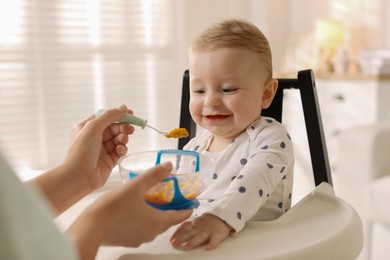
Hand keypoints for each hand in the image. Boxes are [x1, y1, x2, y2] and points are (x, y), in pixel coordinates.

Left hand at [65, 104, 133, 189]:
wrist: (78, 177)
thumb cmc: (81, 151)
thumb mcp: (93, 128)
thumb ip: (109, 116)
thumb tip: (123, 107)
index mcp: (86, 128)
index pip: (105, 117)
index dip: (118, 114)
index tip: (131, 113)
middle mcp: (94, 138)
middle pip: (113, 128)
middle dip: (122, 127)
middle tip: (130, 129)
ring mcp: (101, 150)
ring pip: (118, 139)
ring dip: (123, 138)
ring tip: (124, 140)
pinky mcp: (108, 161)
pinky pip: (119, 151)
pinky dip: (122, 149)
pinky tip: (120, 150)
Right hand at [67, 162, 192, 259]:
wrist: (90, 229)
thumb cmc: (113, 208)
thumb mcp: (135, 186)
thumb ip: (153, 175)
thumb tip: (169, 166)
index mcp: (157, 221)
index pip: (180, 216)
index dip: (187, 208)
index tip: (192, 202)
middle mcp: (151, 233)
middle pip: (168, 221)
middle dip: (172, 209)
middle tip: (174, 197)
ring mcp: (139, 238)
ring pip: (154, 225)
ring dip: (157, 214)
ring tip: (155, 200)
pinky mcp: (128, 240)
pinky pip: (142, 229)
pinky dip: (145, 219)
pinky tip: (137, 209)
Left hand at [170, 213, 232, 250]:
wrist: (222, 218)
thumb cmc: (207, 222)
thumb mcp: (196, 222)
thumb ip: (187, 226)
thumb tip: (177, 229)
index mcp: (194, 226)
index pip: (184, 230)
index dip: (177, 235)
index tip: (170, 240)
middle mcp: (200, 228)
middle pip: (189, 233)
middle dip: (181, 238)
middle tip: (174, 244)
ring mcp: (208, 232)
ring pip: (200, 237)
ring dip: (193, 242)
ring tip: (187, 247)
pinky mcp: (218, 235)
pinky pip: (215, 240)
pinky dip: (212, 243)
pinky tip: (208, 248)